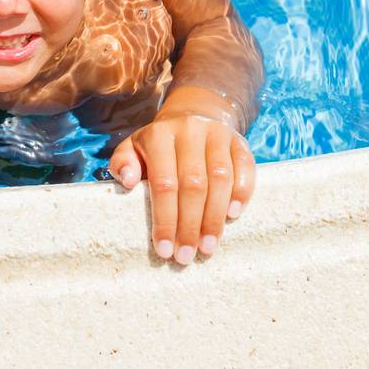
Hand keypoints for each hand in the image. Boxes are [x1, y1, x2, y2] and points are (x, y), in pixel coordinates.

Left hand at [107, 114, 255, 263]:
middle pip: (193, 184)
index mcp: (159, 135)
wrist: (195, 113)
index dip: (165, 219)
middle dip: (189, 225)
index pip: (163, 182)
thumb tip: (127, 182)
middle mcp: (190, 131)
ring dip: (215, 217)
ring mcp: (217, 134)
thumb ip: (123, 163)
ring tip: (208, 246)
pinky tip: (233, 216)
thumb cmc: (159, 144)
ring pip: (220, 178)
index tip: (164, 249)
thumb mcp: (133, 147)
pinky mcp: (239, 140)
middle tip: (186, 256)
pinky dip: (242, 192)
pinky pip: (245, 167)